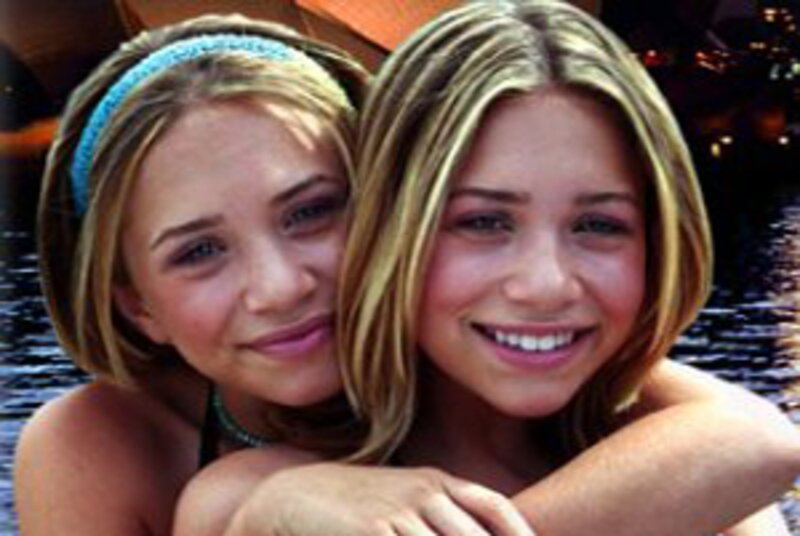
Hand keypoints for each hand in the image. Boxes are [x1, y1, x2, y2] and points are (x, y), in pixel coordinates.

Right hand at [226, 463, 535, 535]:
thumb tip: (475, 527)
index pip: (494, 505)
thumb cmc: (352, 501)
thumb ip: (437, 513)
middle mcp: (423, 492)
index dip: (521, 533)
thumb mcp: (400, 496)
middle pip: (477, 535)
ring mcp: (397, 512)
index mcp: (434, 481)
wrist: (291, 496)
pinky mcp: (371, 531)